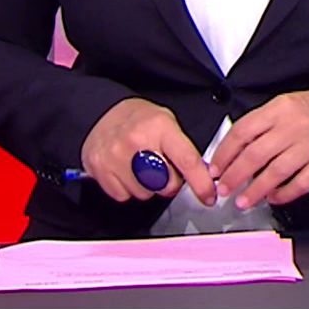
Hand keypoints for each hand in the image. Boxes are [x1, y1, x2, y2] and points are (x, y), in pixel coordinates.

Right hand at [80, 98, 215, 205]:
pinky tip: (126, 171)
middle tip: (162, 168)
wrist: (102, 113)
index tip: (208, 196)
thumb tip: (201, 174)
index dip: (201, 183)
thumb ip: (182, 147)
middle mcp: (137, 142)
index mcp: (160, 127)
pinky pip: (123, 195)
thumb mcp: (166, 121)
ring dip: (147, 186)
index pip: (187, 161)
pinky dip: (128, 188)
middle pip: (166, 184)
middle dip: (169, 182)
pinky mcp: (100, 170)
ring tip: (140, 166)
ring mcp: (116, 157)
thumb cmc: (139, 118)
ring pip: (145, 193)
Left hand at [208, 90, 308, 209]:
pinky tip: (273, 198)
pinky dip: (284, 194)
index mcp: (280, 108)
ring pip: (277, 172)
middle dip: (234, 176)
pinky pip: (301, 183)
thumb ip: (260, 126)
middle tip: (224, 189)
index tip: (215, 169)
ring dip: (255, 190)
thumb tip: (231, 154)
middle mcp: (294, 125)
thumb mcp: (284, 107)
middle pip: (256, 154)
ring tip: (243, 201)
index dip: (225, 153)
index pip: (244, 131)